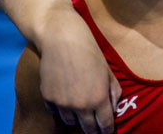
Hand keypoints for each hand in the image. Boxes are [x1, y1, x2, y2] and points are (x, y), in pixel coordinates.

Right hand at [38, 14, 120, 133]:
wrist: (62, 39)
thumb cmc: (90, 52)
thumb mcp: (108, 71)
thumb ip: (114, 92)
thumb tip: (114, 107)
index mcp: (98, 99)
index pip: (105, 125)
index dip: (107, 130)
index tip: (107, 132)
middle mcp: (80, 105)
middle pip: (88, 128)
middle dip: (93, 130)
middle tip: (96, 128)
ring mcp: (62, 103)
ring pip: (71, 121)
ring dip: (77, 118)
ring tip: (80, 111)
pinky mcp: (47, 98)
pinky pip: (56, 112)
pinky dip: (61, 109)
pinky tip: (66, 100)